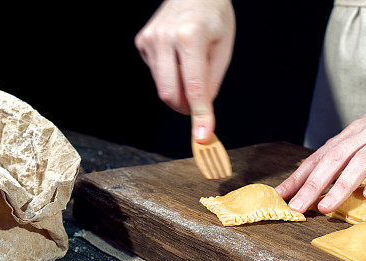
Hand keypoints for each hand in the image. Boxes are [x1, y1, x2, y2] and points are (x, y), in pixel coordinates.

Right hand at [135, 0, 234, 141]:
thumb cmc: (214, 18)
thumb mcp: (223, 49)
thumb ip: (212, 83)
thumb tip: (201, 116)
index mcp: (191, 37)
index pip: (194, 88)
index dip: (200, 115)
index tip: (202, 137)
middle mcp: (166, 37)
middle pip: (169, 94)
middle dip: (184, 108)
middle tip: (198, 107)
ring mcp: (150, 39)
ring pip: (161, 87)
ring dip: (178, 90)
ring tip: (190, 68)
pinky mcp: (142, 42)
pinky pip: (156, 74)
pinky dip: (169, 75)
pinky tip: (177, 57)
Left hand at [276, 82, 365, 213]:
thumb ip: (357, 151)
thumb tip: (334, 175)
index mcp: (356, 131)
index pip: (321, 155)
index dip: (300, 175)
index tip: (281, 195)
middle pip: (333, 159)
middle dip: (311, 185)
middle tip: (295, 208)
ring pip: (359, 161)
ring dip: (340, 185)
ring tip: (325, 207)